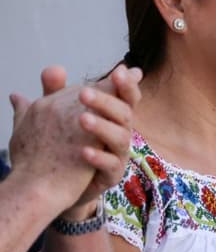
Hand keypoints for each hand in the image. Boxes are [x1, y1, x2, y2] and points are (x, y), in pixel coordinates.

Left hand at [66, 65, 144, 212]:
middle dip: (106, 102)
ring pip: (121, 138)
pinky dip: (99, 157)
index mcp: (112, 115)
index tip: (118, 71)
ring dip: (103, 127)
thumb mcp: (58, 115)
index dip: (126, 84)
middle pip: (125, 113)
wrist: (60, 183)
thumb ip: (56, 92)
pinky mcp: (112, 174)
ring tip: (82, 120)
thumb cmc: (65, 144)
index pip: (125, 96)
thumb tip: (54, 69)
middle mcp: (120, 132)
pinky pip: (111, 165)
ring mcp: (118, 154)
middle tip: (84, 93)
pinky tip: (83, 151)